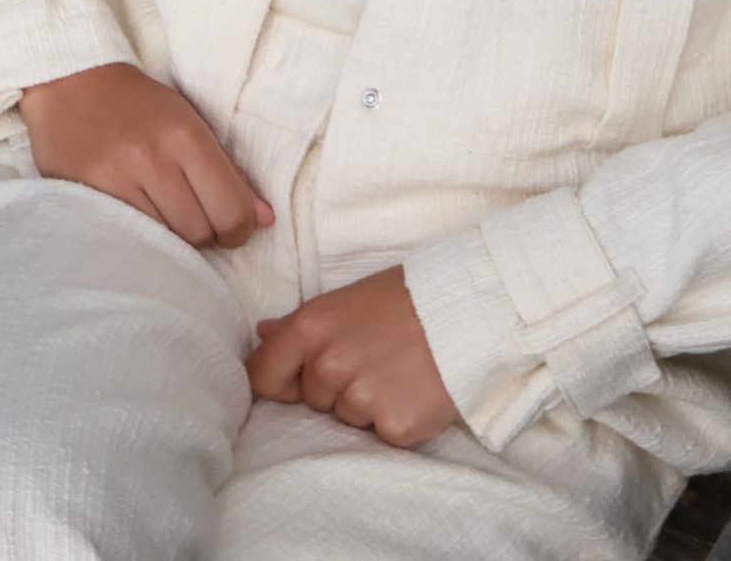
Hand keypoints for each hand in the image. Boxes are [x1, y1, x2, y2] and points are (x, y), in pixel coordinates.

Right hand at [18, 62, 274, 249]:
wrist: (70, 84)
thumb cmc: (139, 104)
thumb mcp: (190, 123)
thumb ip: (229, 171)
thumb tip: (264, 219)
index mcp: (186, 136)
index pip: (231, 209)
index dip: (240, 231)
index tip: (235, 230)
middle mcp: (154, 158)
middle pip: (199, 232)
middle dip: (207, 236)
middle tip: (199, 221)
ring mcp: (118, 178)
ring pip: (165, 241)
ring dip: (174, 240)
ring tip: (167, 216)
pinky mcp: (88, 194)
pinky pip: (130, 237)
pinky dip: (143, 236)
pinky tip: (141, 220)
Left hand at [245, 264, 459, 448]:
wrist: (467, 308)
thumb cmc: (405, 297)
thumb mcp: (347, 298)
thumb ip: (302, 323)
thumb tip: (263, 332)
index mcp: (311, 328)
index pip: (263, 374)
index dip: (281, 380)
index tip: (300, 378)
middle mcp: (329, 364)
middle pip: (312, 399)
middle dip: (337, 387)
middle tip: (374, 357)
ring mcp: (362, 398)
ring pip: (348, 418)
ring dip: (369, 402)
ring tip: (399, 369)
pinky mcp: (395, 425)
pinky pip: (383, 433)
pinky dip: (398, 418)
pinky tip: (416, 389)